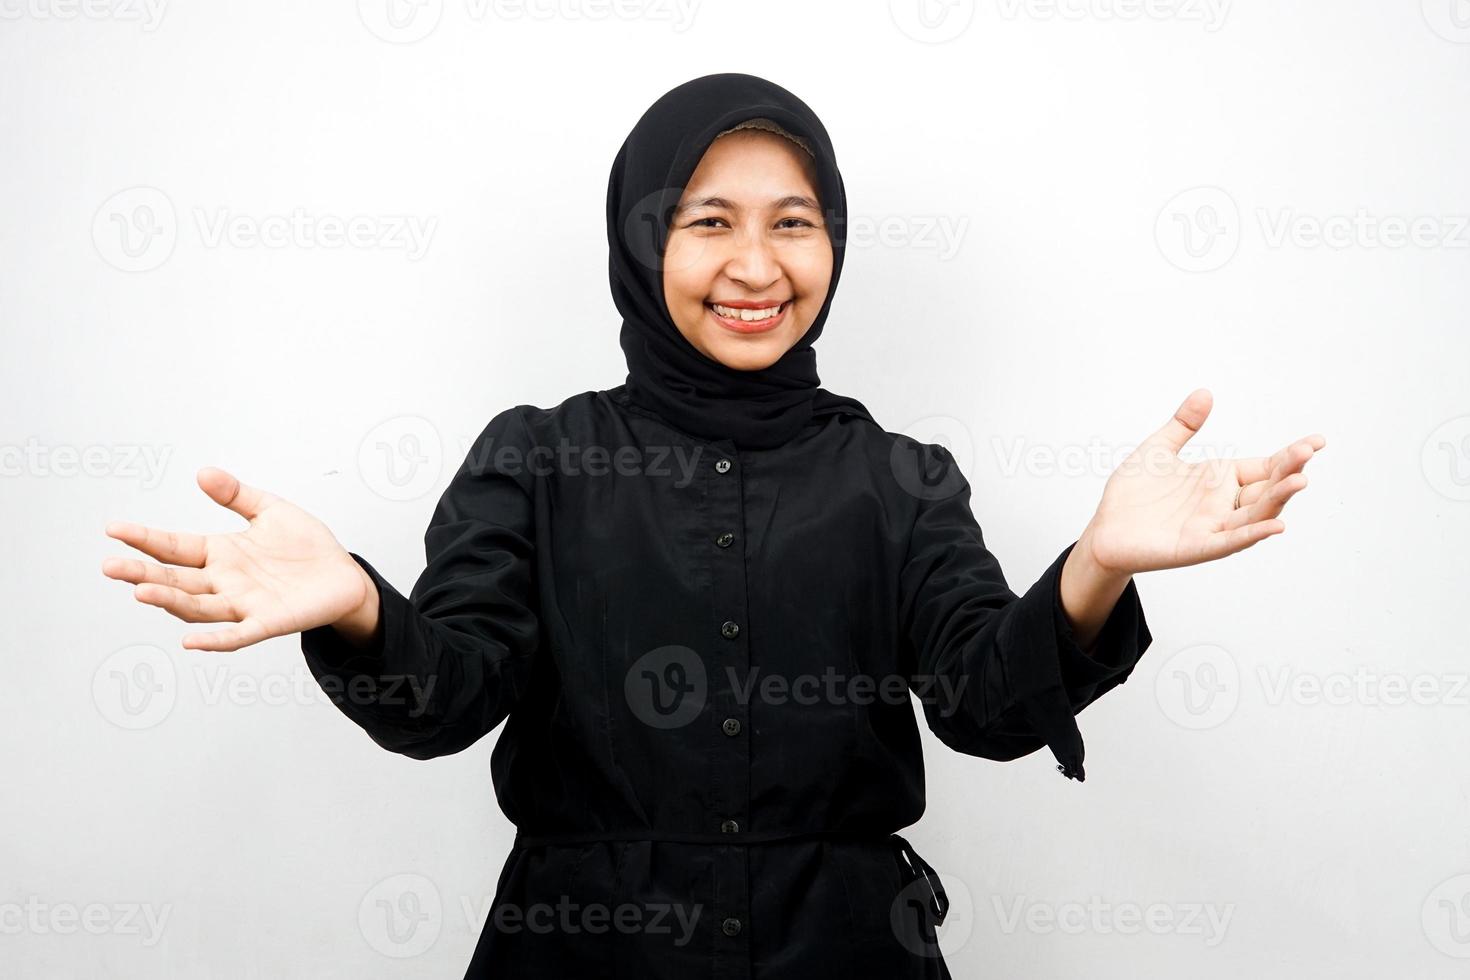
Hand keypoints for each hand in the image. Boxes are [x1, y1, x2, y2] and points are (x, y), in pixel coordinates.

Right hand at [102, 467, 373, 651]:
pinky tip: (191, 643)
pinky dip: (214, 640)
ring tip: (142, 591)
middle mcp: (224, 581)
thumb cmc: (307, 546)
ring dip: (170, 601)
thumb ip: (237, 495)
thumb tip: (203, 473)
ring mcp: (243, 604)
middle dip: (142, 573)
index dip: (145, 538)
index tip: (113, 529)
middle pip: (175, 579)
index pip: (174, 546)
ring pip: (197, 607)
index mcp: (220, 553)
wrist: (344, 576)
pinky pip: (236, 635)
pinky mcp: (268, 623)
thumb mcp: (272, 511)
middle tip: (109, 566)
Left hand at [1082, 389, 1323, 575]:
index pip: (1264, 466)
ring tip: (1299, 482)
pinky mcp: (1197, 547)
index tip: (1316, 441)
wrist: (1105, 530)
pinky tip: (1274, 526)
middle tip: (1307, 453)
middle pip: (1267, 489)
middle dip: (1289, 472)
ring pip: (1255, 515)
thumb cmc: (1133, 495)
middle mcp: (1223, 503)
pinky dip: (1252, 534)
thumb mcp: (1158, 450)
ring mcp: (1212, 527)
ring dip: (1278, 500)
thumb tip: (1205, 393)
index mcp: (1219, 479)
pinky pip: (1230, 541)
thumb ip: (1183, 425)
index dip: (1289, 456)